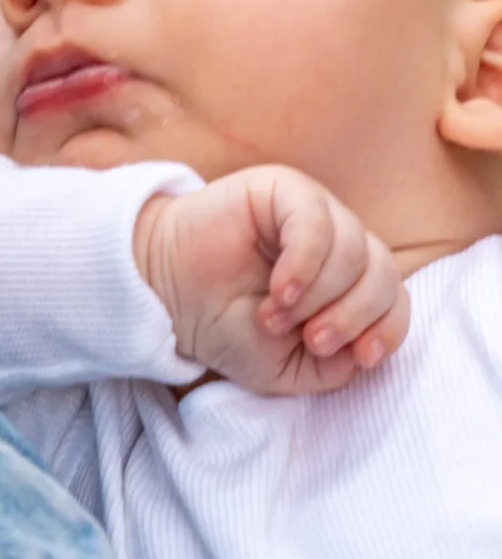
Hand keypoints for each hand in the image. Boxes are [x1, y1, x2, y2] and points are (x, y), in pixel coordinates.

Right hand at [132, 166, 409, 396]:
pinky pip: (317, 223)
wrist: (166, 298)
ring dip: (320, 296)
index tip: (361, 356)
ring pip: (354, 250)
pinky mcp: (283, 189)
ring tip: (276, 316)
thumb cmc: (227, 327)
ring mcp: (313, 212)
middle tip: (312, 340)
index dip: (387, 328)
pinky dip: (306, 264)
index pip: (393, 298)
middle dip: (353, 317)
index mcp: (346, 281)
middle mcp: (337, 242)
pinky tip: (280, 291)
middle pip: (383, 274)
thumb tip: (365, 351)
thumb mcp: (288, 369)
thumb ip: (334, 368)